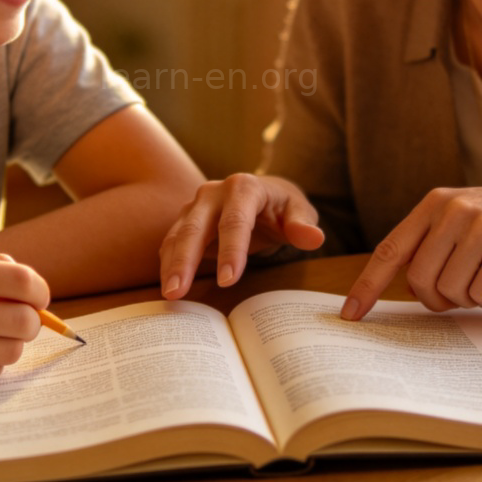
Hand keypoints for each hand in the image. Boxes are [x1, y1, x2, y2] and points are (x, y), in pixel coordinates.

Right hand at [160, 174, 324, 298]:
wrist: (262, 194)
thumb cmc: (282, 207)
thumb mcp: (299, 211)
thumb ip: (303, 224)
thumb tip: (314, 238)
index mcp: (244, 187)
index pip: (235, 221)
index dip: (231, 251)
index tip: (228, 281)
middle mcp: (214, 192)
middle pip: (197, 227)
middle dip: (186, 260)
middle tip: (179, 291)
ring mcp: (196, 204)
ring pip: (179, 234)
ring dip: (172, 264)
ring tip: (170, 294)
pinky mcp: (185, 219)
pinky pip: (172, 241)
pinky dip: (167, 263)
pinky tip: (167, 285)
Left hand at [341, 181, 481, 316]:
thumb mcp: (468, 218)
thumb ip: (434, 243)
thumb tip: (408, 285)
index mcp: (436, 203)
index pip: (391, 250)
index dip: (367, 285)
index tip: (350, 314)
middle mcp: (454, 211)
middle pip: (419, 281)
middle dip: (437, 299)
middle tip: (463, 290)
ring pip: (450, 292)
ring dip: (470, 297)